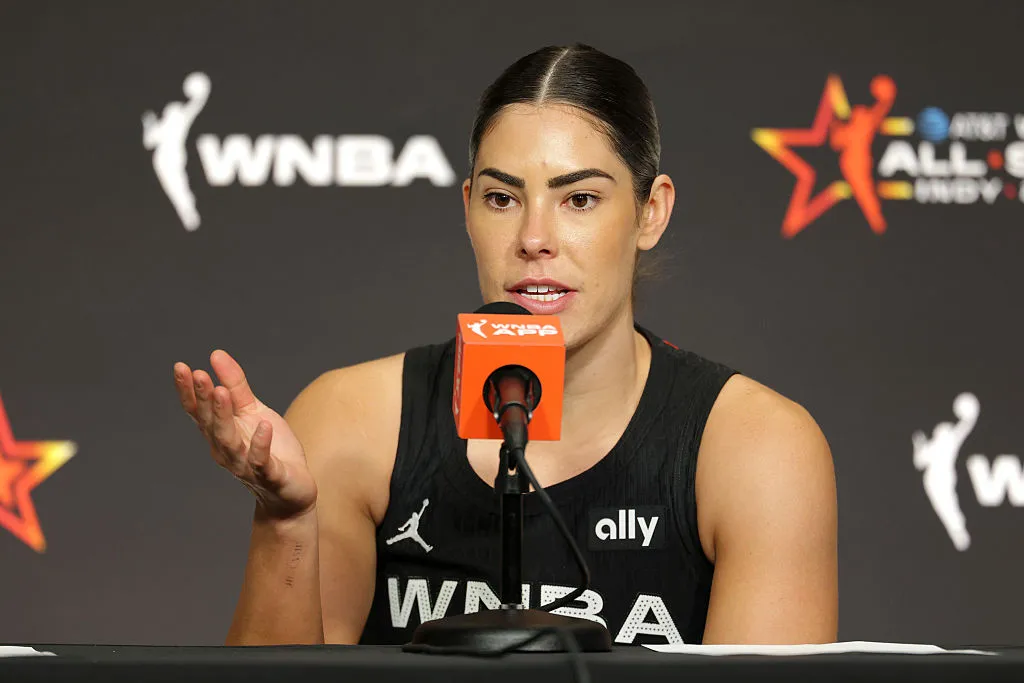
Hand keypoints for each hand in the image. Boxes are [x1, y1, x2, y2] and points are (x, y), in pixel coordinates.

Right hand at [174, 350, 317, 520]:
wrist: (292, 491)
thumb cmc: (271, 449)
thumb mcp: (254, 411)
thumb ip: (236, 386)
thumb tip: (216, 354)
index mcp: (220, 434)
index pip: (199, 411)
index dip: (188, 391)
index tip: (182, 367)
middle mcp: (226, 451)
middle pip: (211, 424)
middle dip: (204, 399)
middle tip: (198, 374)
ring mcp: (246, 465)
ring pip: (229, 441)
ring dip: (223, 418)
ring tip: (221, 392)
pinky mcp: (270, 477)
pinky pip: (261, 461)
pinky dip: (260, 445)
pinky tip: (264, 426)